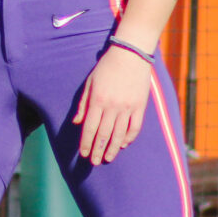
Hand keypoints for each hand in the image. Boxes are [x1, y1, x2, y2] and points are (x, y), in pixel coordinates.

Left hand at [72, 43, 153, 165]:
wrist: (131, 54)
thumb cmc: (106, 67)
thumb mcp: (90, 83)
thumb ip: (83, 104)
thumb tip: (76, 123)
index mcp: (98, 100)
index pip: (90, 128)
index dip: (86, 143)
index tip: (83, 153)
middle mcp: (112, 106)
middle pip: (104, 134)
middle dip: (97, 150)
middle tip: (93, 162)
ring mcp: (128, 107)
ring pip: (119, 134)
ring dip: (112, 149)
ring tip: (107, 159)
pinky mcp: (140, 106)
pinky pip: (135, 127)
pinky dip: (129, 138)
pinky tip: (123, 144)